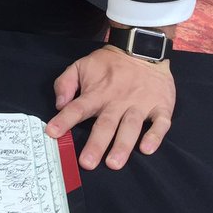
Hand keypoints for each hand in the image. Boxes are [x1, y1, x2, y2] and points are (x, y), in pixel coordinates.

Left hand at [46, 45, 174, 169]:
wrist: (142, 49)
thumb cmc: (109, 64)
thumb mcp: (81, 66)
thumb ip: (66, 83)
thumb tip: (59, 104)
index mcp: (97, 93)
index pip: (77, 108)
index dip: (64, 120)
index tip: (52, 133)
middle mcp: (117, 101)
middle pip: (105, 124)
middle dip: (96, 144)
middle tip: (87, 163)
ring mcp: (140, 104)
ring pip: (130, 127)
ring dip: (122, 145)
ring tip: (114, 163)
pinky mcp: (161, 106)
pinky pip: (160, 123)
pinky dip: (155, 136)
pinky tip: (147, 149)